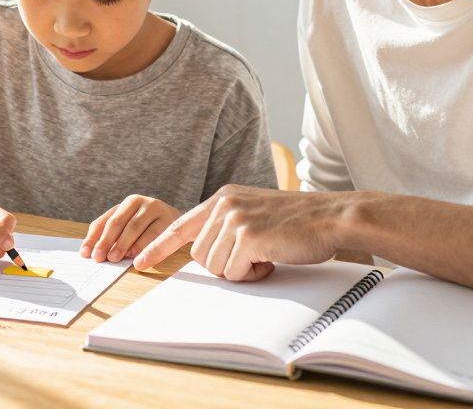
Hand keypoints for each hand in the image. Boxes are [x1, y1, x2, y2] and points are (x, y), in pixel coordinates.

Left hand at [80, 195, 180, 262]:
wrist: (183, 223)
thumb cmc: (151, 229)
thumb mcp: (131, 228)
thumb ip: (112, 237)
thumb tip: (91, 253)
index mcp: (127, 203)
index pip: (105, 220)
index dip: (94, 238)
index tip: (87, 254)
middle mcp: (141, 201)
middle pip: (118, 222)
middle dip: (106, 241)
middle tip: (100, 257)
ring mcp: (156, 208)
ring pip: (134, 227)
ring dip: (123, 244)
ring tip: (115, 258)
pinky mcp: (170, 218)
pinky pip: (153, 234)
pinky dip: (143, 247)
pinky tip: (136, 257)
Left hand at [133, 185, 350, 280]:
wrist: (331, 216)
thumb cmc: (299, 222)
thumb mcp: (256, 214)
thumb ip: (229, 227)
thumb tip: (207, 256)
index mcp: (224, 197)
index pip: (181, 225)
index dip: (159, 246)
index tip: (141, 262)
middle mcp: (224, 204)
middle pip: (200, 255)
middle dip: (224, 266)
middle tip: (255, 257)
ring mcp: (235, 219)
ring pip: (214, 267)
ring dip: (239, 271)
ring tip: (266, 254)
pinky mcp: (247, 236)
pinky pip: (234, 273)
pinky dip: (252, 274)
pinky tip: (272, 258)